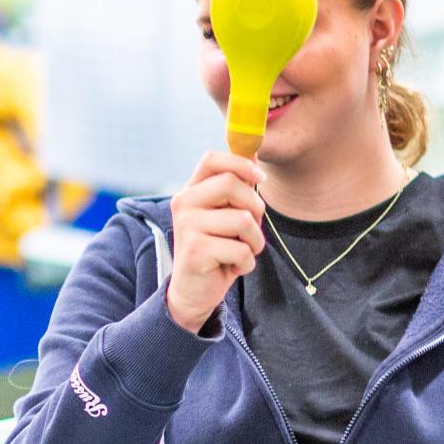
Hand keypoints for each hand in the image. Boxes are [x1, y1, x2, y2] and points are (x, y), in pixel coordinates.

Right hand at [167, 153, 266, 333]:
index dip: (241, 163)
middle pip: (233, 184)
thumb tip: (253, 152)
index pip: (212, 159)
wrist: (193, 291)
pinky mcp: (194, 250)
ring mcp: (186, 226)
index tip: (260, 178)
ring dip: (254, 241)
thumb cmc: (216, 250)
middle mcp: (183, 204)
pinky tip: (232, 267)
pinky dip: (246, 263)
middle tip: (250, 230)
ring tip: (241, 252)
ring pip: (243, 219)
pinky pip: (241, 249)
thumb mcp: (226, 215)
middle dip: (255, 208)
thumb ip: (236, 188)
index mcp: (191, 191)